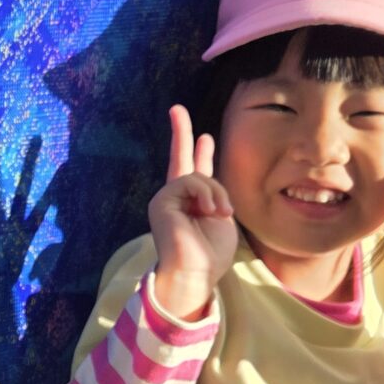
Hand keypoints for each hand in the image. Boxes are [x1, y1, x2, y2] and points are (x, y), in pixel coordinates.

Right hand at [146, 105, 239, 321]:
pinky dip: (206, 194)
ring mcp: (166, 198)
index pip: (194, 172)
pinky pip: (191, 181)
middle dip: (181, 132)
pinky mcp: (162, 200)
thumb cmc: (211, 253)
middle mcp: (176, 198)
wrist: (195, 274)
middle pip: (179, 159)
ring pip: (198, 175)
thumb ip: (215, 192)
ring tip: (220, 213)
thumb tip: (205, 170)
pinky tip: (211, 211)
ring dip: (216, 193)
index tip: (203, 136)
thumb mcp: (221, 217)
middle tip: (177, 109)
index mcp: (193, 204)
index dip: (198, 152)